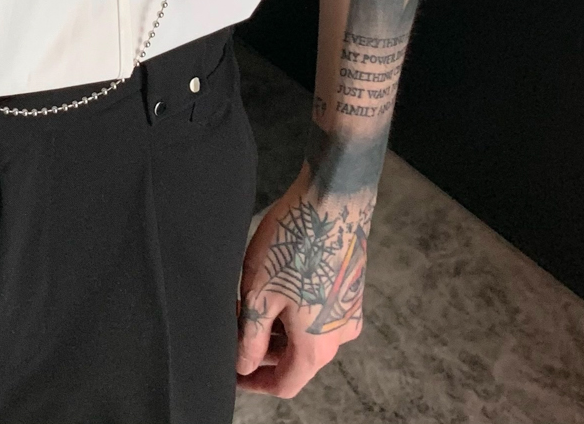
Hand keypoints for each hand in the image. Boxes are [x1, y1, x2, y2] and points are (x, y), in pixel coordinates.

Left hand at [234, 172, 370, 397]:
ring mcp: (349, 311)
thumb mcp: (259, 295)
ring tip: (250, 298)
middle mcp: (340, 335)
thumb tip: (245, 364)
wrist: (332, 200)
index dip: (255, 381)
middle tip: (235, 324)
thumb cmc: (293, 244)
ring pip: (308, 334)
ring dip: (279, 327)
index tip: (234, 372)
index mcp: (317, 346)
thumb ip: (251, 337)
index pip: (285, 383)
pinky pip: (319, 313)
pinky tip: (275, 284)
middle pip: (297, 359)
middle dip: (264, 348)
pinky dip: (295, 310)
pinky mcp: (349, 289)